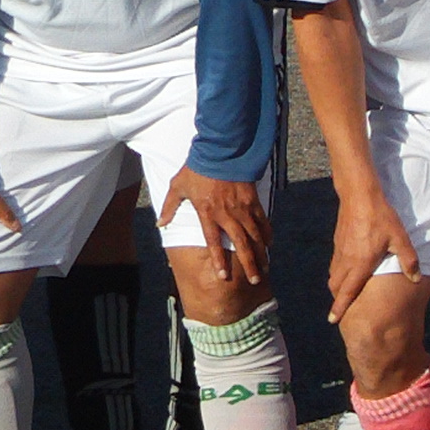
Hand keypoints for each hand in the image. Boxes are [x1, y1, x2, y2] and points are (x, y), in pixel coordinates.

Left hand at [162, 165, 270, 287]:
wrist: (219, 150)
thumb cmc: (196, 168)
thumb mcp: (178, 186)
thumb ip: (169, 207)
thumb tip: (160, 224)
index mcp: (207, 212)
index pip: (213, 242)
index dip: (219, 260)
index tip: (224, 276)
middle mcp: (226, 213)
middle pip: (240, 243)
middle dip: (248, 263)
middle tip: (255, 279)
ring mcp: (242, 207)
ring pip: (254, 235)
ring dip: (260, 253)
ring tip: (264, 268)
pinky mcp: (252, 199)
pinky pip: (262, 219)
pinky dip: (266, 232)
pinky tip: (269, 244)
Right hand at [327, 181, 417, 322]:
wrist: (359, 195)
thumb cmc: (381, 217)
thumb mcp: (400, 238)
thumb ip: (408, 260)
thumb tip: (415, 279)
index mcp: (360, 264)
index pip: (347, 291)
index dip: (340, 307)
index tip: (333, 320)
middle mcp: (347, 260)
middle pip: (337, 286)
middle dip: (337, 300)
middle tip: (340, 311)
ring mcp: (340, 251)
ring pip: (334, 275)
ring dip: (337, 287)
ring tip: (342, 293)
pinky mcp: (338, 242)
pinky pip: (335, 264)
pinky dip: (337, 273)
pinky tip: (346, 270)